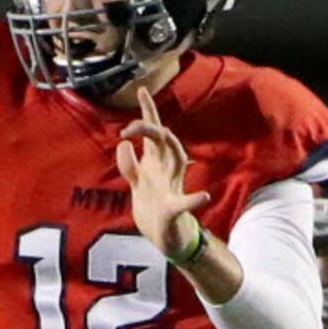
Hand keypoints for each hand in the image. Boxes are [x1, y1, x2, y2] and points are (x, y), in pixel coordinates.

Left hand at [116, 87, 211, 261]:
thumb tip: (124, 144)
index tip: (141, 89)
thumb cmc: (152, 208)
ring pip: (177, 161)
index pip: (153, 131)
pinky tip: (203, 197)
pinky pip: (185, 203)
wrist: (164, 239)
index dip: (148, 110)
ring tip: (161, 133)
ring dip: (170, 147)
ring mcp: (171, 188)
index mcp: (156, 163)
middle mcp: (166, 170)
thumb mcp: (136, 183)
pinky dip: (194, 200)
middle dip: (149, 128)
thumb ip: (129, 164)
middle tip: (128, 129)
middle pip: (164, 140)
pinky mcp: (174, 210)